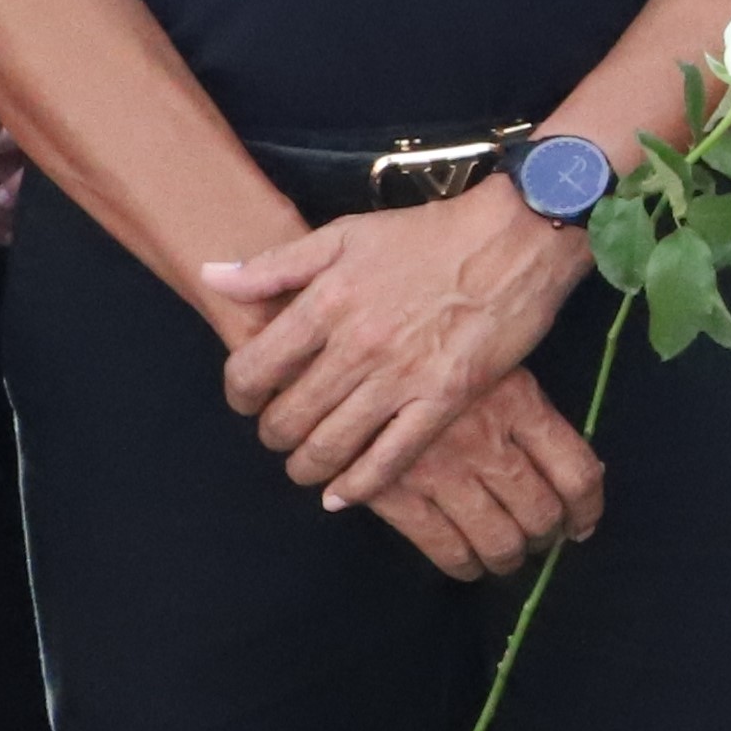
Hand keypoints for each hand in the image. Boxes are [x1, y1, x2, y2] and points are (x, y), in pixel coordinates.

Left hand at [206, 196, 585, 507]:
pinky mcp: (445, 399)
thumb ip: (276, 263)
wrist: (516, 238)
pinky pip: (390, 459)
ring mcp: (401, 377)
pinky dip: (359, 486)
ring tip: (306, 467)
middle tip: (281, 435)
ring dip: (307, 466)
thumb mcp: (345, 234)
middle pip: (287, 417)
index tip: (248, 399)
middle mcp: (356, 346)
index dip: (239, 395)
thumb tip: (213, 278)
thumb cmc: (430, 234)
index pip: (252, 370)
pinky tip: (342, 496)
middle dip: (273, 435)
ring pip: (330, 445)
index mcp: (326, 303)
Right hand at [359, 370, 604, 580]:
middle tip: (538, 539)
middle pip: (541, 513)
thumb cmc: (428, 355)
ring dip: (509, 557)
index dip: (588, 509)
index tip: (582, 524)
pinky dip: (464, 566)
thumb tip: (585, 475)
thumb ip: (531, 416)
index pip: (577, 473)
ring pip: (500, 539)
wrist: (345, 355)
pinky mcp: (397, 492)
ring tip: (504, 555)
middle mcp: (487, 441)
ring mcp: (442, 470)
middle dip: (545, 536)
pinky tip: (467, 564)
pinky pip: (446, 548)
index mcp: (520, 403)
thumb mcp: (492, 366)